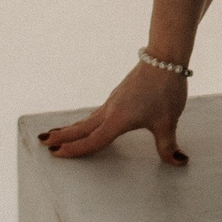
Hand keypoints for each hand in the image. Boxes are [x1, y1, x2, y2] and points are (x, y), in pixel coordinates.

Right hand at [39, 66, 188, 167]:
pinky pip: (97, 113)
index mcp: (118, 120)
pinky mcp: (119, 95)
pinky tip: (88, 123)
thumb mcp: (169, 122)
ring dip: (71, 127)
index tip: (56, 153)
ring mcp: (113, 101)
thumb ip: (169, 146)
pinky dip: (86, 120)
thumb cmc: (166, 91)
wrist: (165, 59)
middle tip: (42, 141)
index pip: (93, 140)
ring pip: (88, 119)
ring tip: (56, 133)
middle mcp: (110, 110)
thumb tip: (179, 162)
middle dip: (62, 135)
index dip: (75, 149)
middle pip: (82, 127)